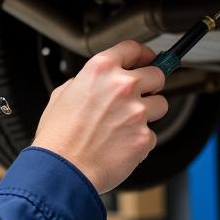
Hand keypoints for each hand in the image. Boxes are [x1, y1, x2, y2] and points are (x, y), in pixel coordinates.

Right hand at [32, 40, 167, 193]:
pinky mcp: (144, 137)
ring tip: (125, 126)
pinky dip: (140, 140)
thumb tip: (97, 84)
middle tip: (139, 96)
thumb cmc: (58, 137)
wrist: (62, 170)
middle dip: (151, 85)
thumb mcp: (62, 95)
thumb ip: (84, 82)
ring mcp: (137, 112)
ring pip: (161, 105)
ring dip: (149, 113)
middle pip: (157, 74)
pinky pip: (152, 134)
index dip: (143, 54)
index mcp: (100, 69)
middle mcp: (122, 86)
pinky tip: (120, 145)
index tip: (147, 59)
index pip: (133, 48)